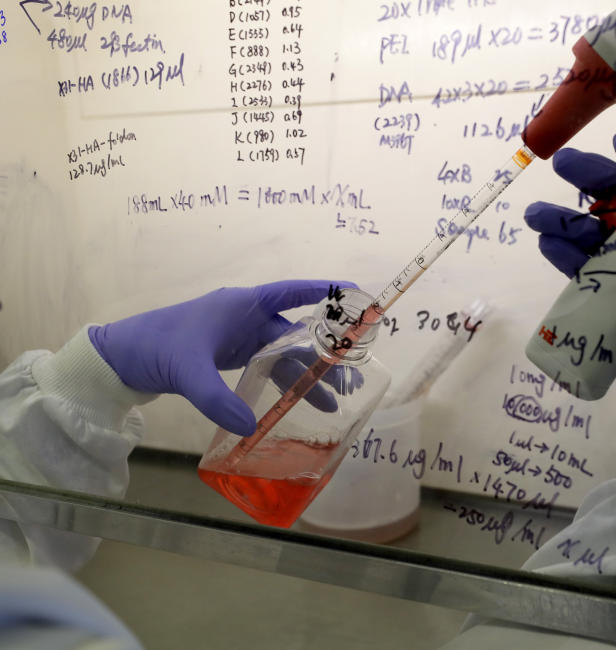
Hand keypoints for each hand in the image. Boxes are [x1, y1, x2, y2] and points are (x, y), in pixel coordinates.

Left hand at [89, 279, 356, 435]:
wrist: (120, 358)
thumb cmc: (155, 347)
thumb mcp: (187, 371)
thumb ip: (217, 399)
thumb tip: (249, 427)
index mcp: (241, 305)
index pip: (290, 293)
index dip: (323, 292)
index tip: (356, 295)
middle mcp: (245, 317)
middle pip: (295, 334)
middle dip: (323, 355)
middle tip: (348, 380)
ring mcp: (239, 337)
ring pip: (284, 356)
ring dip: (306, 377)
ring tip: (333, 404)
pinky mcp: (230, 356)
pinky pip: (268, 368)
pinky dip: (285, 383)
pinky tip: (298, 403)